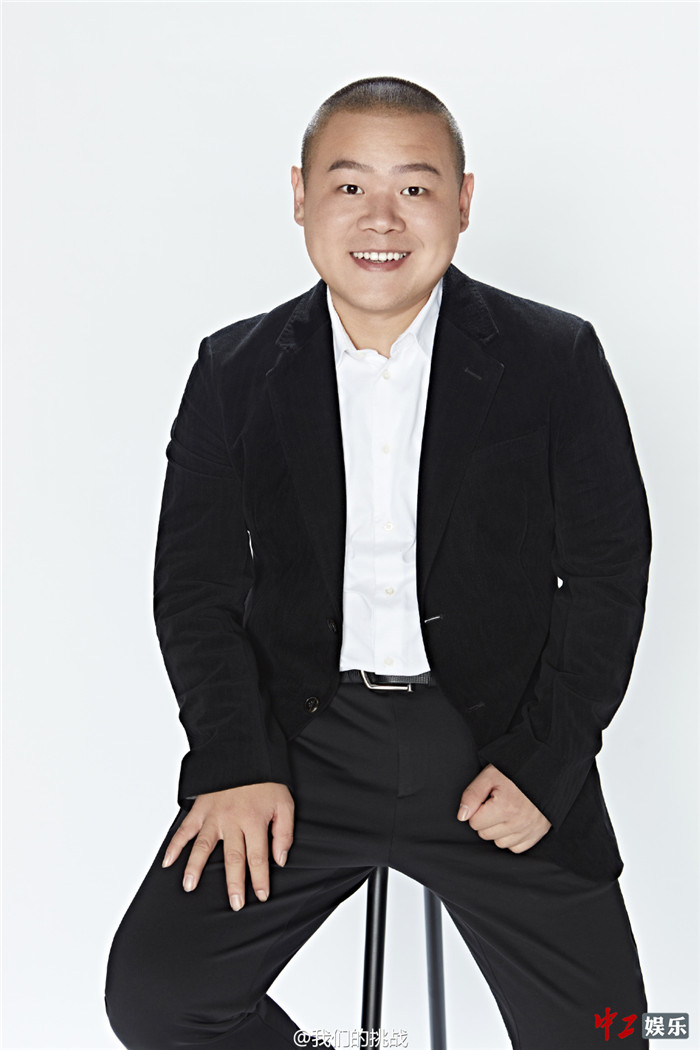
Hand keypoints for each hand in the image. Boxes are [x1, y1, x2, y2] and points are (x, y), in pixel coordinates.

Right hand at [162, 782, 293, 909]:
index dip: (260, 878)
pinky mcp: (200, 808)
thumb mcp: (285, 802)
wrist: (245, 753)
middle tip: (234, 903)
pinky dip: (174, 845)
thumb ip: (284, 832)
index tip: (261, 896)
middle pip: (233, 857)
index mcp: (255, 820)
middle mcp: (233, 820)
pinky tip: (167, 861)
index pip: (258, 856)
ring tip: (189, 887)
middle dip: (234, 883)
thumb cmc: (266, 780)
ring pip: (204, 845)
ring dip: (195, 867)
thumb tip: (279, 858)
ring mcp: (214, 815)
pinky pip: (185, 829)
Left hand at [457, 764, 550, 852]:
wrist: (543, 771)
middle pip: (485, 835)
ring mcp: (530, 830)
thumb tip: (462, 816)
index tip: (486, 798)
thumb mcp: (489, 776)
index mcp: (505, 807)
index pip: (474, 822)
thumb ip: (472, 795)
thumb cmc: (514, 771)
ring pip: (500, 843)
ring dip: (498, 830)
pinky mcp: (538, 834)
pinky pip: (516, 848)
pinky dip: (512, 837)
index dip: (477, 809)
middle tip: (496, 803)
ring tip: (505, 811)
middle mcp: (519, 822)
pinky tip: (514, 821)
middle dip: (486, 819)